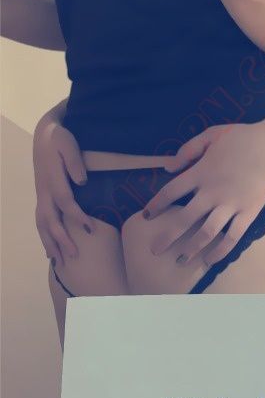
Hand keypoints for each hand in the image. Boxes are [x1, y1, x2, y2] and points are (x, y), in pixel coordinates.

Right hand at [33, 117, 92, 266]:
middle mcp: (44, 191)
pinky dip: (45, 237)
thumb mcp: (68, 143)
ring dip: (50, 243)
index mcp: (52, 179)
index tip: (90, 229)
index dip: (77, 216)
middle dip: (61, 239)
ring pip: (42, 224)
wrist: (45, 135)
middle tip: (74, 255)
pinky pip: (40, 221)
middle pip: (50, 219)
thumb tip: (82, 181)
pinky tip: (50, 251)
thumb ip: (74, 161)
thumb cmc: (60, 139)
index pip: (65, 202)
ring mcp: (41, 196)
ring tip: (59, 262)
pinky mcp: (41, 198)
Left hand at [142, 119, 264, 267]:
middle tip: (155, 250)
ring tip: (181, 260)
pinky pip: (232, 237)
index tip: (146, 216)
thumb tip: (167, 167)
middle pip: (184, 219)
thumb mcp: (211, 135)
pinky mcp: (248, 213)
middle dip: (167, 236)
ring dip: (191, 248)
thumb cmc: (242, 137)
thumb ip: (188, 150)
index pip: (171, 192)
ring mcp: (231, 204)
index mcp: (200, 173)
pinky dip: (220, 251)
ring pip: (206, 232)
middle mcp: (212, 192)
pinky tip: (209, 260)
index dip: (156, 206)